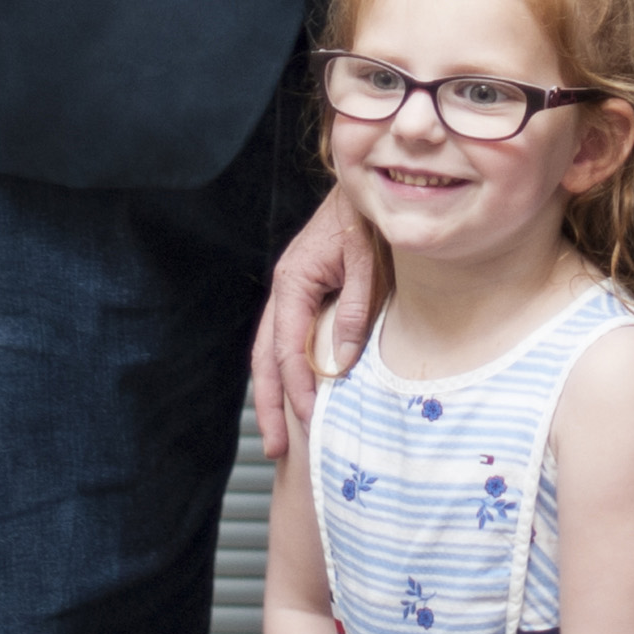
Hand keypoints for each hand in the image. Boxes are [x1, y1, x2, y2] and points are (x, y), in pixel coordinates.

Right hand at [251, 187, 378, 462]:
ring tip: (279, 436)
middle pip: (266, 358)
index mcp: (294, 280)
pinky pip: (288, 340)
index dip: (296, 388)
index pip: (286, 347)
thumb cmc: (367, 216)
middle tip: (277, 449)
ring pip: (271, 352)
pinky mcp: (306, 292)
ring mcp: (292, 291)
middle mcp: (285, 289)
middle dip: (270, 405)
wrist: (367, 184)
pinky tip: (298, 394)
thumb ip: (354, 309)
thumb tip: (341, 364)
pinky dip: (287, 372)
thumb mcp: (366, 259)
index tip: (308, 422)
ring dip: (275, 393)